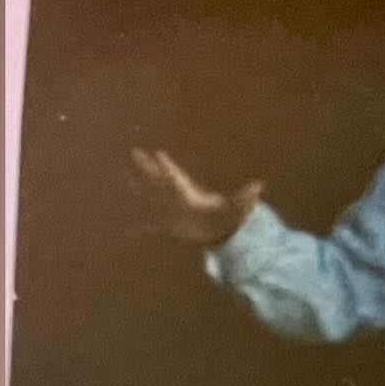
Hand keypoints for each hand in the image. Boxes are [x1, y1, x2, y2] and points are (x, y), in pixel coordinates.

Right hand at [129, 148, 263, 246]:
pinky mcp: (172, 226)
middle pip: (159, 180)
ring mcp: (173, 211)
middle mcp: (179, 199)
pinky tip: (128, 231)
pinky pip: (153, 227)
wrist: (225, 233)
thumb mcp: (238, 208)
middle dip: (147, 167)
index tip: (158, 154)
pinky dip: (142, 229)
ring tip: (125, 177)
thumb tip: (259, 186)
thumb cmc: (229, 219)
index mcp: (191, 194)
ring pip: (153, 197)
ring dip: (140, 188)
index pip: (176, 178)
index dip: (168, 167)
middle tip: (135, 152)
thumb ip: (245, 197)